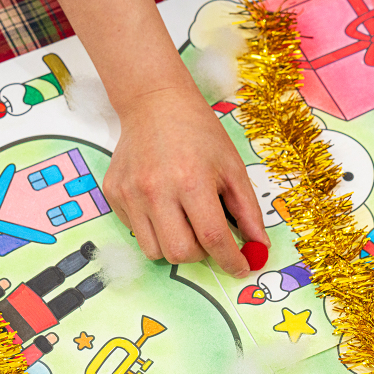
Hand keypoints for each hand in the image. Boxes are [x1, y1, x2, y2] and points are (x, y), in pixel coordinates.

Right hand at [103, 86, 269, 276]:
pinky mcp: (112, 194)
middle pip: (180, 253)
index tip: (241, 268)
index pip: (212, 237)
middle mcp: (156, 190)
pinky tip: (162, 205)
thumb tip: (260, 247)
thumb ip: (248, 211)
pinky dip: (155, 230)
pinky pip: (136, 232)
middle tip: (208, 237)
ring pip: (155, 252)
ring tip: (184, 220)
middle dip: (201, 255)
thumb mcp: (232, 168)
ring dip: (176, 246)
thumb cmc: (200, 134)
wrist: (155, 104)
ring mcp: (130, 193)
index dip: (231, 260)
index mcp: (192, 181)